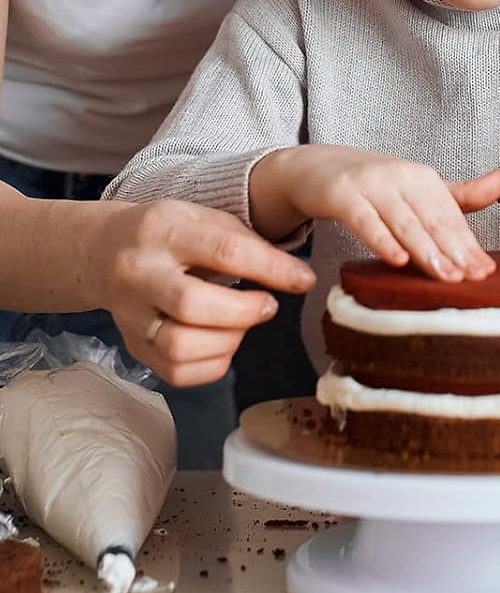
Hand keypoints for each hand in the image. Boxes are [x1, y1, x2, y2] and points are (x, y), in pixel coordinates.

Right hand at [83, 199, 317, 387]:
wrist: (101, 251)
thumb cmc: (168, 232)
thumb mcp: (204, 218)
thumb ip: (247, 243)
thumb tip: (297, 276)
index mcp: (163, 231)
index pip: (224, 251)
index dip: (272, 269)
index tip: (305, 280)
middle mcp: (139, 274)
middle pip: (192, 304)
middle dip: (245, 310)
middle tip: (269, 305)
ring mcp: (130, 315)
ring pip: (180, 345)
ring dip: (229, 340)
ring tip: (244, 321)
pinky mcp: (132, 347)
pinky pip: (178, 373)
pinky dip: (214, 363)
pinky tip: (225, 341)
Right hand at [252, 145, 499, 281]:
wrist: (314, 167)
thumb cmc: (371, 186)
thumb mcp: (414, 190)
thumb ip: (455, 195)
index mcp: (423, 178)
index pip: (451, 217)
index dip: (468, 245)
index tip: (486, 272)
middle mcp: (402, 177)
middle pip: (432, 220)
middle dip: (454, 251)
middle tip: (473, 280)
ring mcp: (372, 184)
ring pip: (404, 222)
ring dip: (426, 251)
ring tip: (446, 276)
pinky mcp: (342, 194)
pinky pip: (365, 221)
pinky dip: (382, 240)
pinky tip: (398, 261)